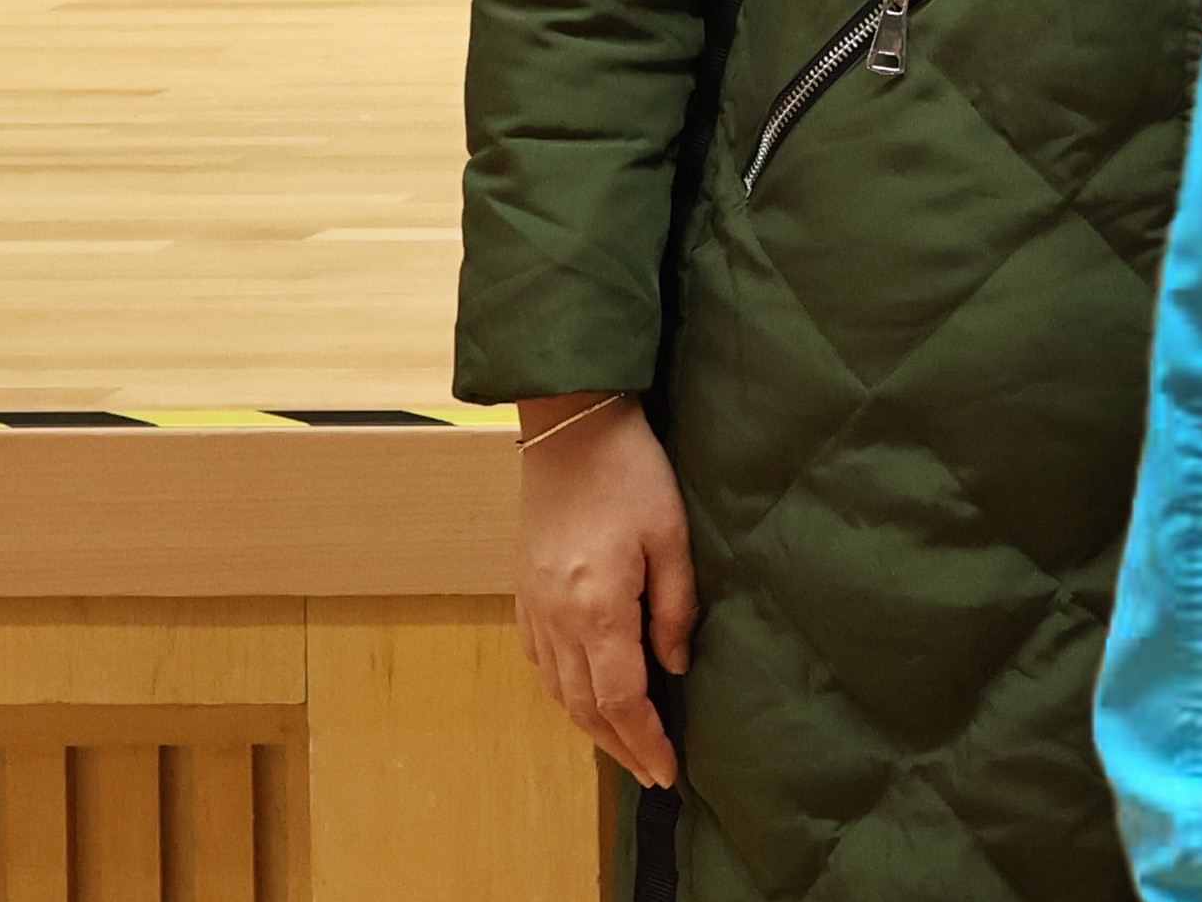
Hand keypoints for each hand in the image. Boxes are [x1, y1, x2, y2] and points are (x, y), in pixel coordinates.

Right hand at [513, 395, 695, 787]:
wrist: (570, 428)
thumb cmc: (630, 473)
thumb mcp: (672, 535)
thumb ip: (676, 606)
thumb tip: (677, 665)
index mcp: (597, 608)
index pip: (622, 699)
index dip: (646, 742)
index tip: (669, 771)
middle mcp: (557, 620)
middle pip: (585, 707)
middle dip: (621, 747)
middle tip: (652, 774)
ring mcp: (533, 608)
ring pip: (558, 691)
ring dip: (592, 726)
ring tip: (626, 747)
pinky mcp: (524, 593)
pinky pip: (541, 663)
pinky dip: (565, 692)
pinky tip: (585, 697)